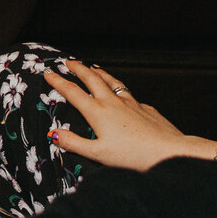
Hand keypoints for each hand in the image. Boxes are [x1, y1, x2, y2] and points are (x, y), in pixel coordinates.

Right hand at [43, 60, 216, 173]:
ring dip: (99, 72)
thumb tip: (54, 134)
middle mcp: (113, 103)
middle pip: (92, 79)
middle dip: (78, 68)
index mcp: (98, 113)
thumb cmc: (133, 156)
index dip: (59, 82)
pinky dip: (119, 88)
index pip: (73, 93)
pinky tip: (121, 93)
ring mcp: (131, 102)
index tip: (49, 73)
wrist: (167, 151)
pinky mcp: (145, 107)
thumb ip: (74, 143)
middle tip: (69, 61)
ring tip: (92, 67)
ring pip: (112, 81)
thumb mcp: (97, 154)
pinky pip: (128, 93)